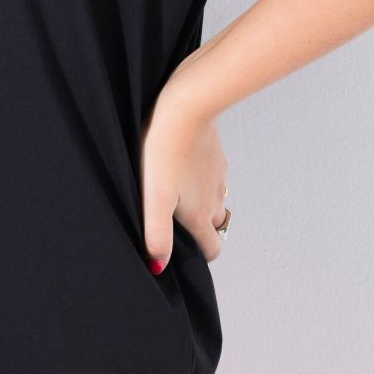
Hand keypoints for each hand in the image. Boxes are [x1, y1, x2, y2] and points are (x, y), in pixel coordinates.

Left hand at [139, 74, 229, 268]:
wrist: (187, 108)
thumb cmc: (165, 152)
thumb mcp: (155, 199)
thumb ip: (157, 235)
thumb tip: (158, 265)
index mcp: (201, 215)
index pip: (213, 249)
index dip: (200, 254)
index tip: (184, 251)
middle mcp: (215, 198)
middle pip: (217, 225)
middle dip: (203, 230)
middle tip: (178, 223)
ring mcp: (218, 175)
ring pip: (217, 199)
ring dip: (203, 203)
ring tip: (178, 196)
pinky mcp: (216, 154)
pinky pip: (214, 175)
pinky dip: (203, 179)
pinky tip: (183, 166)